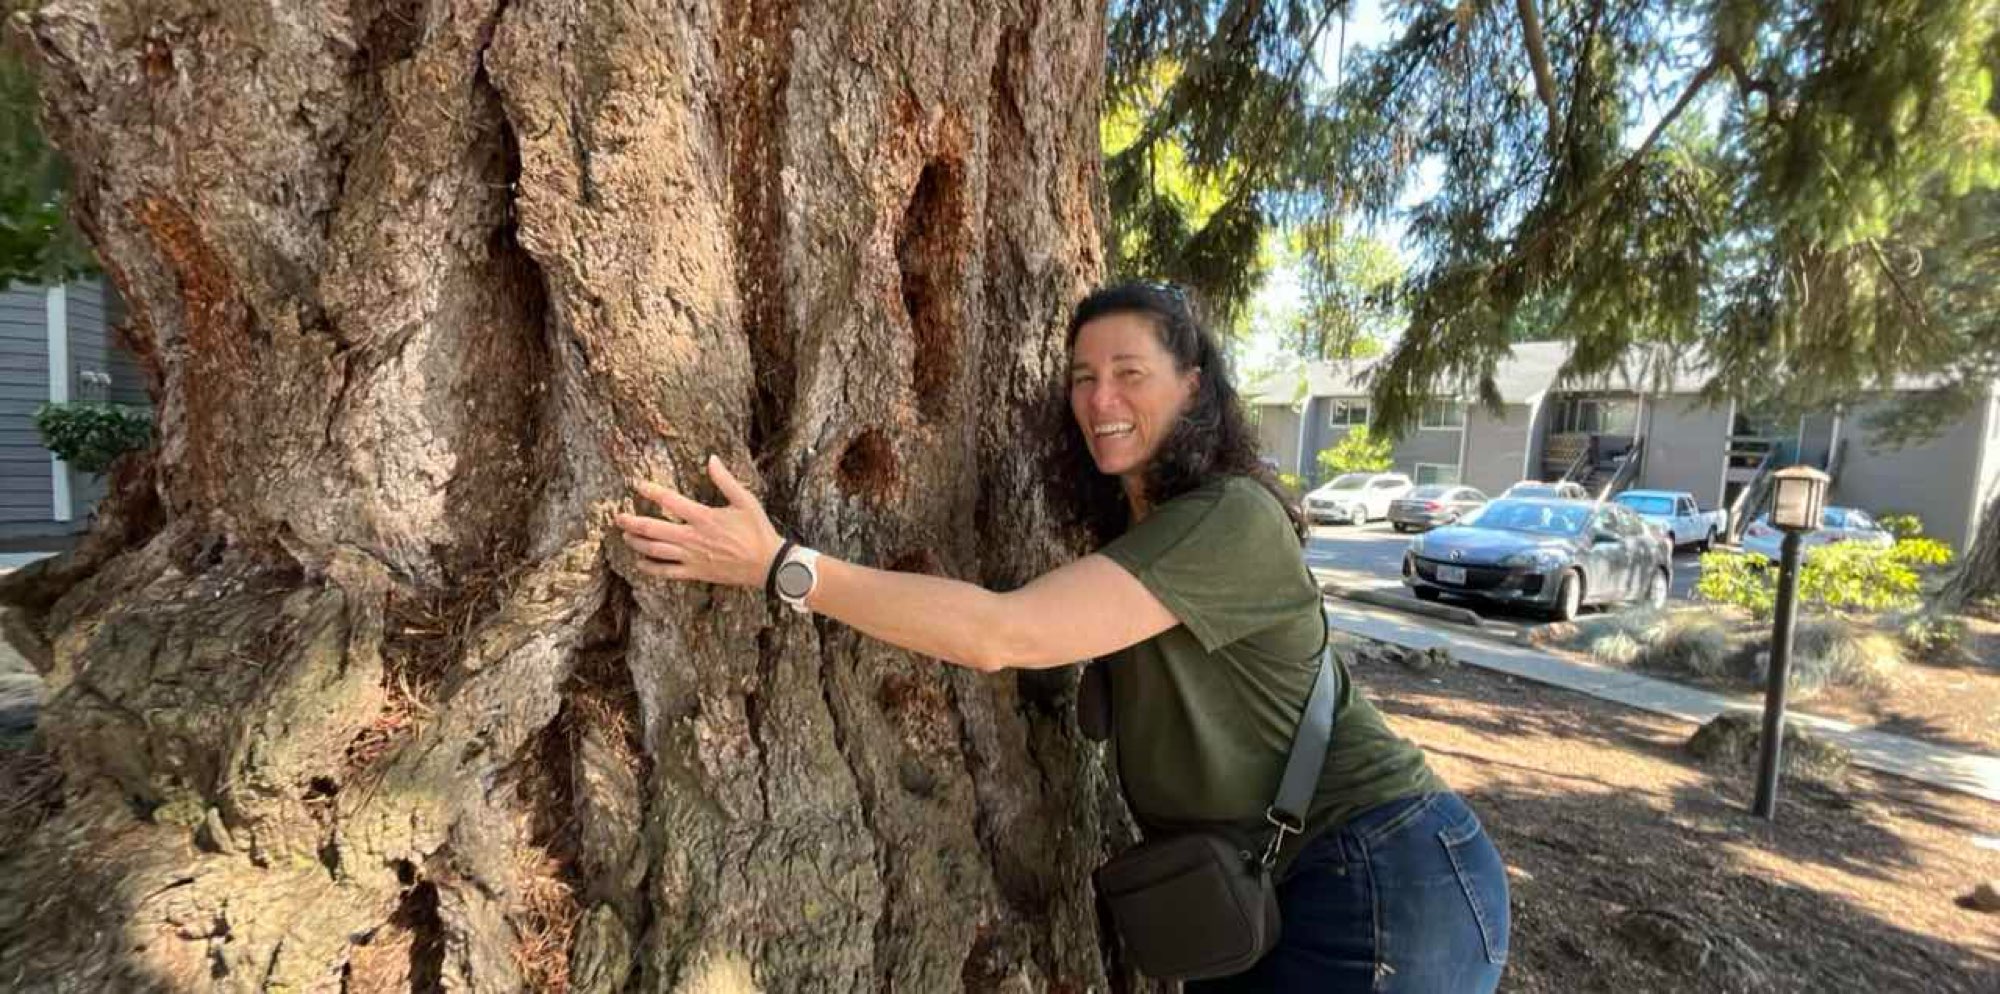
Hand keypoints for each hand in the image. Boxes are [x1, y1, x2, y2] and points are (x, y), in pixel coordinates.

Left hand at [614, 455, 784, 588]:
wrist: (767, 564)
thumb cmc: (757, 530)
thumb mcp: (746, 500)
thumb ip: (725, 480)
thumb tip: (712, 458)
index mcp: (704, 517)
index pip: (670, 500)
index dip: (650, 491)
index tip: (636, 484)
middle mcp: (693, 537)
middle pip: (653, 528)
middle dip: (632, 521)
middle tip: (618, 517)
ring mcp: (692, 557)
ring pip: (655, 550)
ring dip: (637, 542)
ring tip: (626, 535)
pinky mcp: (695, 572)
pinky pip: (666, 572)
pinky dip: (650, 568)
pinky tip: (640, 563)